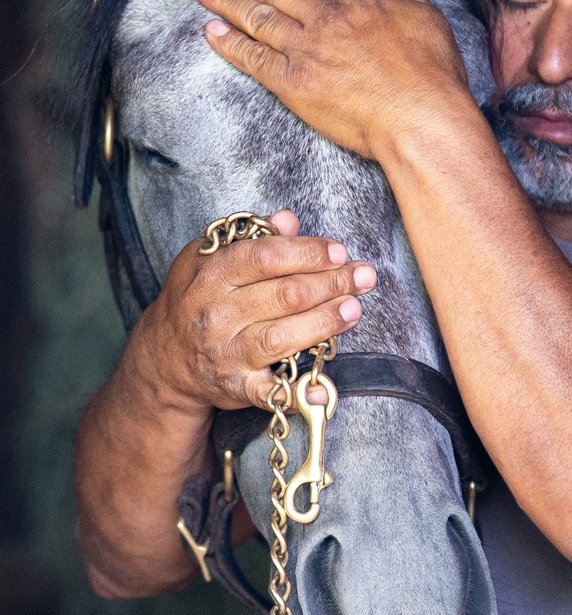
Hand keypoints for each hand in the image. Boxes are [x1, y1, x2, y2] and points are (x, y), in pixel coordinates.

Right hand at [133, 211, 376, 411]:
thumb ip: (252, 238)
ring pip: (282, 336)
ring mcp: (226, 352)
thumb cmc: (198, 299)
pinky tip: (322, 390)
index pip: (266, 257)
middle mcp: (216, 314)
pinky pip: (269, 392)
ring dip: (326, 322)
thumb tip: (289, 220)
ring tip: (355, 308)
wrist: (164, 359)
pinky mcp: (236, 386)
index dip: (308, 253)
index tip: (340, 252)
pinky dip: (297, 395)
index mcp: (211, 275)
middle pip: (284, 295)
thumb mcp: (211, 259)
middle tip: (364, 276)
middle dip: (331, 283)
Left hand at [193, 0, 470, 161]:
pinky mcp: (294, 85)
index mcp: (356, 0)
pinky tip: (211, 31)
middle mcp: (325, 19)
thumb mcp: (426, 17)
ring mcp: (307, 50)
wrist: (421, 118)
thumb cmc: (432, 74)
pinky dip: (231, 44)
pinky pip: (254, 59)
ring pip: (258, 17)